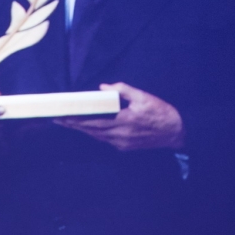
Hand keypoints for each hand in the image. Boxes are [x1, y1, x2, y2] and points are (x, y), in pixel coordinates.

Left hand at [54, 82, 184, 150]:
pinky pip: (105, 140)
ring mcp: (122, 144)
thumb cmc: (160, 112)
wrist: (175, 132)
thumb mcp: (144, 97)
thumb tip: (104, 87)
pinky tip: (89, 128)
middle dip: (74, 125)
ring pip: (96, 137)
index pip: (93, 121)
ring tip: (69, 123)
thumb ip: (123, 90)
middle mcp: (120, 135)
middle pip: (91, 131)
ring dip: (83, 130)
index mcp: (124, 121)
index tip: (63, 116)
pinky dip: (95, 133)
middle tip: (59, 119)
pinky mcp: (124, 148)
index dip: (76, 120)